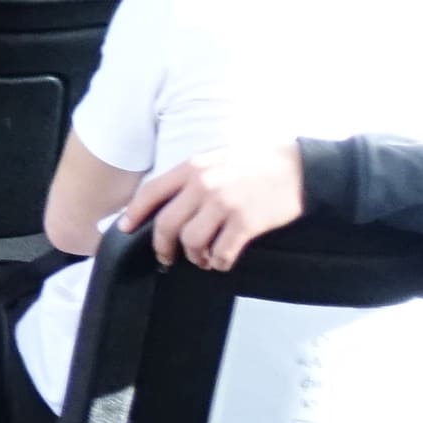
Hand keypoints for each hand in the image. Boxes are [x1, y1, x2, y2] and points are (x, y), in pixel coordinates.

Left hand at [120, 143, 306, 269]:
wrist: (298, 168)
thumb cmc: (255, 163)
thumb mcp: (215, 159)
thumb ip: (191, 178)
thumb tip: (168, 202)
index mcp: (192, 168)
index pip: (151, 192)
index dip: (134, 213)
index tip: (124, 228)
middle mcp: (203, 185)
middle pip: (166, 224)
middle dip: (161, 246)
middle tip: (166, 257)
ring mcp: (224, 204)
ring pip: (191, 241)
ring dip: (194, 257)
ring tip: (201, 259)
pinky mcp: (245, 223)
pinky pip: (221, 252)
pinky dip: (218, 262)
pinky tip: (221, 261)